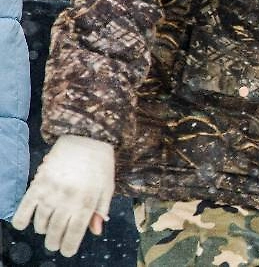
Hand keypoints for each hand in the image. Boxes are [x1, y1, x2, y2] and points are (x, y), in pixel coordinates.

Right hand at [12, 134, 114, 256]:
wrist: (87, 136)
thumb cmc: (100, 163)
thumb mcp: (107, 186)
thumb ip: (101, 210)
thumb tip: (95, 231)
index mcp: (87, 202)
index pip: (75, 233)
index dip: (69, 247)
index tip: (66, 252)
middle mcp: (68, 200)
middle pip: (56, 231)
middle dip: (54, 242)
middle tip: (54, 243)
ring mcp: (52, 192)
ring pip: (41, 223)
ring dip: (43, 230)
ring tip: (47, 229)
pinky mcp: (38, 183)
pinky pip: (24, 208)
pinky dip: (21, 220)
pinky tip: (23, 224)